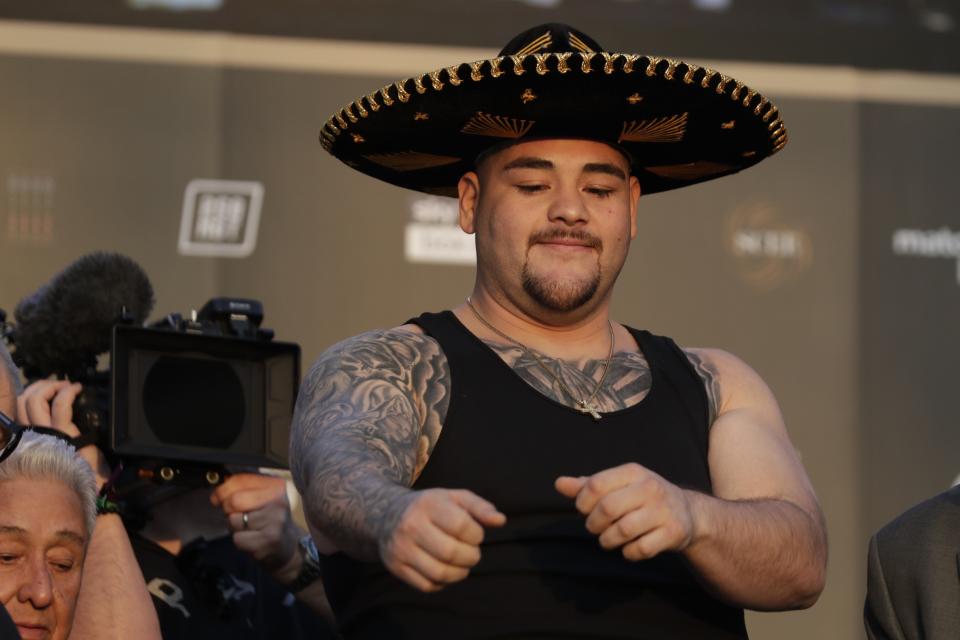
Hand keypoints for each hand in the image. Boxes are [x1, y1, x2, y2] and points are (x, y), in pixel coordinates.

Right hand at [17, 379, 110, 487]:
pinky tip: (77, 389)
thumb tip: (55, 408)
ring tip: (68, 386)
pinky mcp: (63, 432)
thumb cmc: (80, 464)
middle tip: (60, 385)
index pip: (19, 408)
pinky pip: (61, 404)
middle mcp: (31, 434)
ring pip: (35, 398)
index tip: (49, 388)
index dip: (32, 393)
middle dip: (41, 385)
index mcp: (29, 436)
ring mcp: (46, 432)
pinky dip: (68, 391)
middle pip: (23, 400)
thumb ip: (51, 430)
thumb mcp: (60, 445)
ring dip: (52, 386)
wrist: (93, 481)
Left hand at [211, 473, 299, 581]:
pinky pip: (238, 539)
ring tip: (248, 528)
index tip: (218, 497)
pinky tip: (252, 539)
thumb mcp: (262, 498)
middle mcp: (278, 501)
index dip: (223, 490)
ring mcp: (275, 522)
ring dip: (234, 527)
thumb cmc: (270, 519)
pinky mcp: (268, 541)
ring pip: (233, 521)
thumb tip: (217, 492)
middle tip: (237, 515)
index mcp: (276, 486)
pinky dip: (240, 541)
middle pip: (234, 500)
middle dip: (228, 509)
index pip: (241, 480)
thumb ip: (241, 489)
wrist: (289, 545)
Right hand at [379, 488, 505, 592]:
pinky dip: (443, 583)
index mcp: (428, 504)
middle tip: (472, 553)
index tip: (475, 535)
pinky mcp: (395, 567)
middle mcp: (411, 525)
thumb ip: (480, 507)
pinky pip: (427, 585)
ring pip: (440, 573)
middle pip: (451, 553)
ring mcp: (401, 548)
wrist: (387, 515)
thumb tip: (501, 520)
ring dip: (460, 573)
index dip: (477, 535)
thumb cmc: (431, 506)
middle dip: (471, 557)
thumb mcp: (454, 498)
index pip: (462, 526)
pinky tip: (446, 571)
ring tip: (463, 564)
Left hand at [556, 463, 696, 560]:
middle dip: (594, 523)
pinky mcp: (672, 533)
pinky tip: (628, 547)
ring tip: (607, 539)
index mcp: (633, 472)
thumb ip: (588, 485)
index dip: (582, 502)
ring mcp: (663, 511)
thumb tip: (558, 483)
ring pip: (623, 530)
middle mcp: (650, 488)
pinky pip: (640, 549)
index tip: (583, 510)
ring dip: (608, 540)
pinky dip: (628, 553)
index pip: (596, 484)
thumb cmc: (641, 497)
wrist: (687, 512)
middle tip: (594, 528)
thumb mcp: (618, 485)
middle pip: (608, 508)